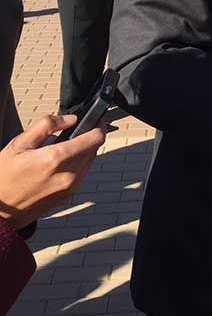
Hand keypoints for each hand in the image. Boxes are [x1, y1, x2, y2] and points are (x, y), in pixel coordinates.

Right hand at [0, 115, 104, 229]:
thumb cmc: (4, 178)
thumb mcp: (19, 144)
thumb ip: (46, 125)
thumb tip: (70, 119)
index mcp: (56, 158)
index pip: (95, 139)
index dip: (97, 126)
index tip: (95, 121)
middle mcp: (68, 175)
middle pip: (94, 149)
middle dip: (87, 139)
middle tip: (73, 133)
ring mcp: (69, 188)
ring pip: (89, 162)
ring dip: (82, 152)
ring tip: (62, 149)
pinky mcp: (68, 197)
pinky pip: (81, 174)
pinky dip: (76, 165)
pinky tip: (58, 164)